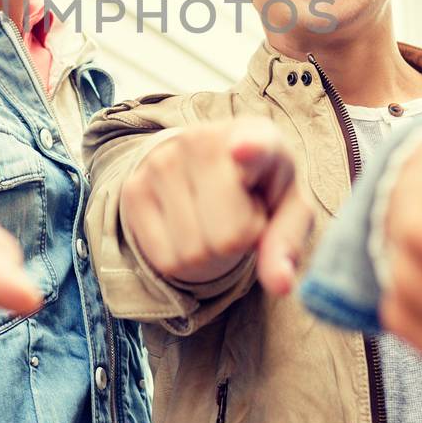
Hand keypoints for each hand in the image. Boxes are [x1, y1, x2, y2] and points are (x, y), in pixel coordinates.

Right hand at [119, 118, 312, 294]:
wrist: (210, 163)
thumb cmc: (259, 187)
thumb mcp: (287, 209)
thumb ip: (286, 242)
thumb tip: (280, 286)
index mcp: (258, 136)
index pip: (254, 144)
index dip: (250, 148)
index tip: (243, 149)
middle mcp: (202, 140)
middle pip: (229, 237)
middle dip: (240, 243)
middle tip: (239, 216)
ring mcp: (162, 162)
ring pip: (194, 253)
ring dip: (211, 253)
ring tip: (214, 219)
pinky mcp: (134, 188)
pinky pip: (165, 259)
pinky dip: (183, 260)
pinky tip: (190, 226)